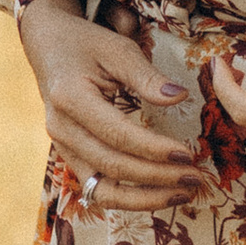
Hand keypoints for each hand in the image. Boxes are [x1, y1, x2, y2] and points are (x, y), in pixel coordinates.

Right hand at [16, 0, 198, 209]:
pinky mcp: (71, 157)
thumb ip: (147, 76)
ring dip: (144, 199)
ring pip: (102, 190)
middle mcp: (61, 129)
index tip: (188, 155)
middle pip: (112, 167)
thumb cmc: (87, 44)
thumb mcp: (118, 49)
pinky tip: (159, 193)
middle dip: (157, 179)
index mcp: (70, 98)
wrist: (50, 47)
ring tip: (181, 195)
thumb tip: (180, 97)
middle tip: (195, 179)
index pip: (118, 135)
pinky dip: (129, 197)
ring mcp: (63, 148)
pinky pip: (99, 188)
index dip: (154, 149)